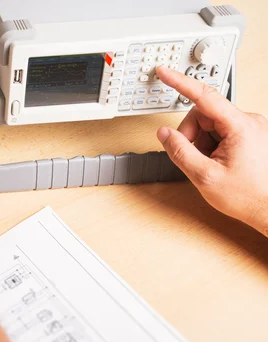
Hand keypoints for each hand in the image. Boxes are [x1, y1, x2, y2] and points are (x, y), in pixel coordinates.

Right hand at [156, 65, 267, 235]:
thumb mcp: (204, 177)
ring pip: (209, 124)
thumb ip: (180, 152)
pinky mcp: (249, 135)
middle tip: (191, 156)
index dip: (180, 83)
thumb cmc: (248, 196)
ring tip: (208, 164)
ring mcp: (250, 128)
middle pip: (203, 113)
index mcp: (241, 127)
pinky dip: (210, 146)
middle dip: (191, 134)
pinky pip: (219, 132)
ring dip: (200, 142)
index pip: (204, 97)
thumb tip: (164, 134)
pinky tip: (216, 162)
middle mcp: (249, 122)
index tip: (165, 72)